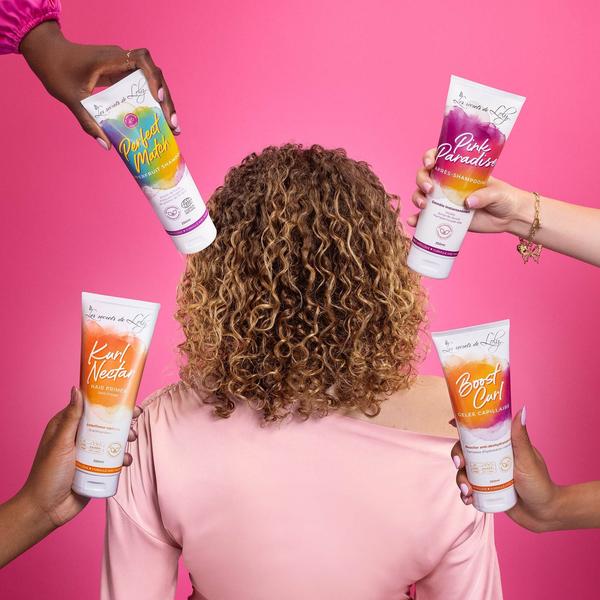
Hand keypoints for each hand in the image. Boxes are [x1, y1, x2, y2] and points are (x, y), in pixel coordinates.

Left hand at [20, 21, 178, 149]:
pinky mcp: (122, 75)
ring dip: (164, 103)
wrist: (48, 55)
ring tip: (172, 127)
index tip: (157, 97)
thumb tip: (106, 146)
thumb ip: (88, 122)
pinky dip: (153, 102)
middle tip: (173, 124)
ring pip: (153, 81)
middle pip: (154, 75)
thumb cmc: (57, 71)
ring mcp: (123, 66)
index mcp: (110, 59)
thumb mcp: (72, 99)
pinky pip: (143, 87)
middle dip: (166, 100)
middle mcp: (121, 60)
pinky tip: (159, 120)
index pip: (141, 59)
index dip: (153, 77)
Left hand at [20, 387, 141, 527]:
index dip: (108, 402)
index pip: (90, 407)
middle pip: (105, 422)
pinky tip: (125, 461)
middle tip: (134, 419)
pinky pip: (113, 458)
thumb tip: (77, 389)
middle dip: (122, 421)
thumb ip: (71, 417)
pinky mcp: (96, 467)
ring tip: (131, 440)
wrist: (47, 509)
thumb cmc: (47, 474)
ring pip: (112, 439)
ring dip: (125, 438)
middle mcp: (79, 437)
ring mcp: (88, 452)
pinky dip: (122, 458)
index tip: (125, 399)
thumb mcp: (61, 442)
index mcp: (67, 426)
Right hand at [408, 148, 531, 233]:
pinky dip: (417, 219)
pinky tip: (413, 222)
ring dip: (417, 198)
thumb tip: (467, 202)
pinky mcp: (443, 216)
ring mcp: (444, 200)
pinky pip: (425, 217)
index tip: (430, 163)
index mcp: (459, 171)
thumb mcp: (498, 192)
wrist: (508, 218)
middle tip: (430, 189)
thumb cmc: (504, 198)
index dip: (429, 157)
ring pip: (421, 195)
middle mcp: (448, 184)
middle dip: (422, 180)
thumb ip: (484, 195)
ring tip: (423, 206)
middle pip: (425, 176)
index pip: (439, 158)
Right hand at [451, 408, 563, 531]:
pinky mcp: (484, 490)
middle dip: (457, 456)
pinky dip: (464, 494)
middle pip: (465, 450)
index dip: (463, 425)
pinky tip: (468, 499)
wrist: (544, 514)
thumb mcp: (528, 458)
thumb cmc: (540, 483)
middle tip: (459, 464)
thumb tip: (522, 410)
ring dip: (460, 479)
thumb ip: (520, 437)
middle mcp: (491, 457)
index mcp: (500, 445)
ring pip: (464, 471)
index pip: (479, 431)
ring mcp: (486, 474)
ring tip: (467, 490)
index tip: (451, 423)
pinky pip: (467, 489)